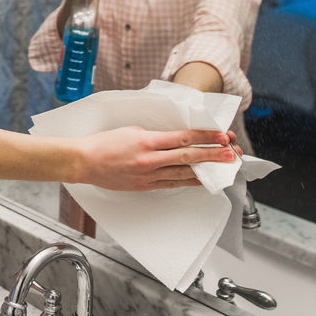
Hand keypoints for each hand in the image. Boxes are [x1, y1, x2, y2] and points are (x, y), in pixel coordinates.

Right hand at [71, 127, 235, 190]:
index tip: (220, 135)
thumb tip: (173, 139)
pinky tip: (201, 180)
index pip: (182, 137)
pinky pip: (171, 183)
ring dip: (205, 170)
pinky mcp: (145, 186)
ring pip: (183, 173)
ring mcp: (148, 175)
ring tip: (222, 168)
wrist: (84, 162)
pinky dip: (188, 181)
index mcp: (146, 141)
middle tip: (230, 153)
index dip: (204, 136)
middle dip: (212, 154)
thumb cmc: (104, 143)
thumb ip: (154, 136)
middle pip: (187, 156)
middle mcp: (150, 160)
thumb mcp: (131, 130)